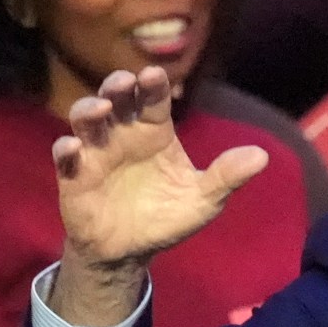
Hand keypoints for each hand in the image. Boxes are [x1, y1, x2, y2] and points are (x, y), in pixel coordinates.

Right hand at [53, 67, 267, 281]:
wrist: (129, 252)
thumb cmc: (165, 217)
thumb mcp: (202, 200)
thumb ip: (226, 177)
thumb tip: (262, 156)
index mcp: (155, 131)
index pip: (153, 99)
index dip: (153, 84)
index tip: (154, 74)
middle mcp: (124, 133)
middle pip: (116, 97)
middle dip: (117, 85)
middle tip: (123, 83)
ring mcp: (96, 151)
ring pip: (86, 118)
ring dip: (89, 108)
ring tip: (100, 109)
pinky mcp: (74, 175)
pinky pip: (65, 155)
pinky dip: (66, 149)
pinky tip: (74, 149)